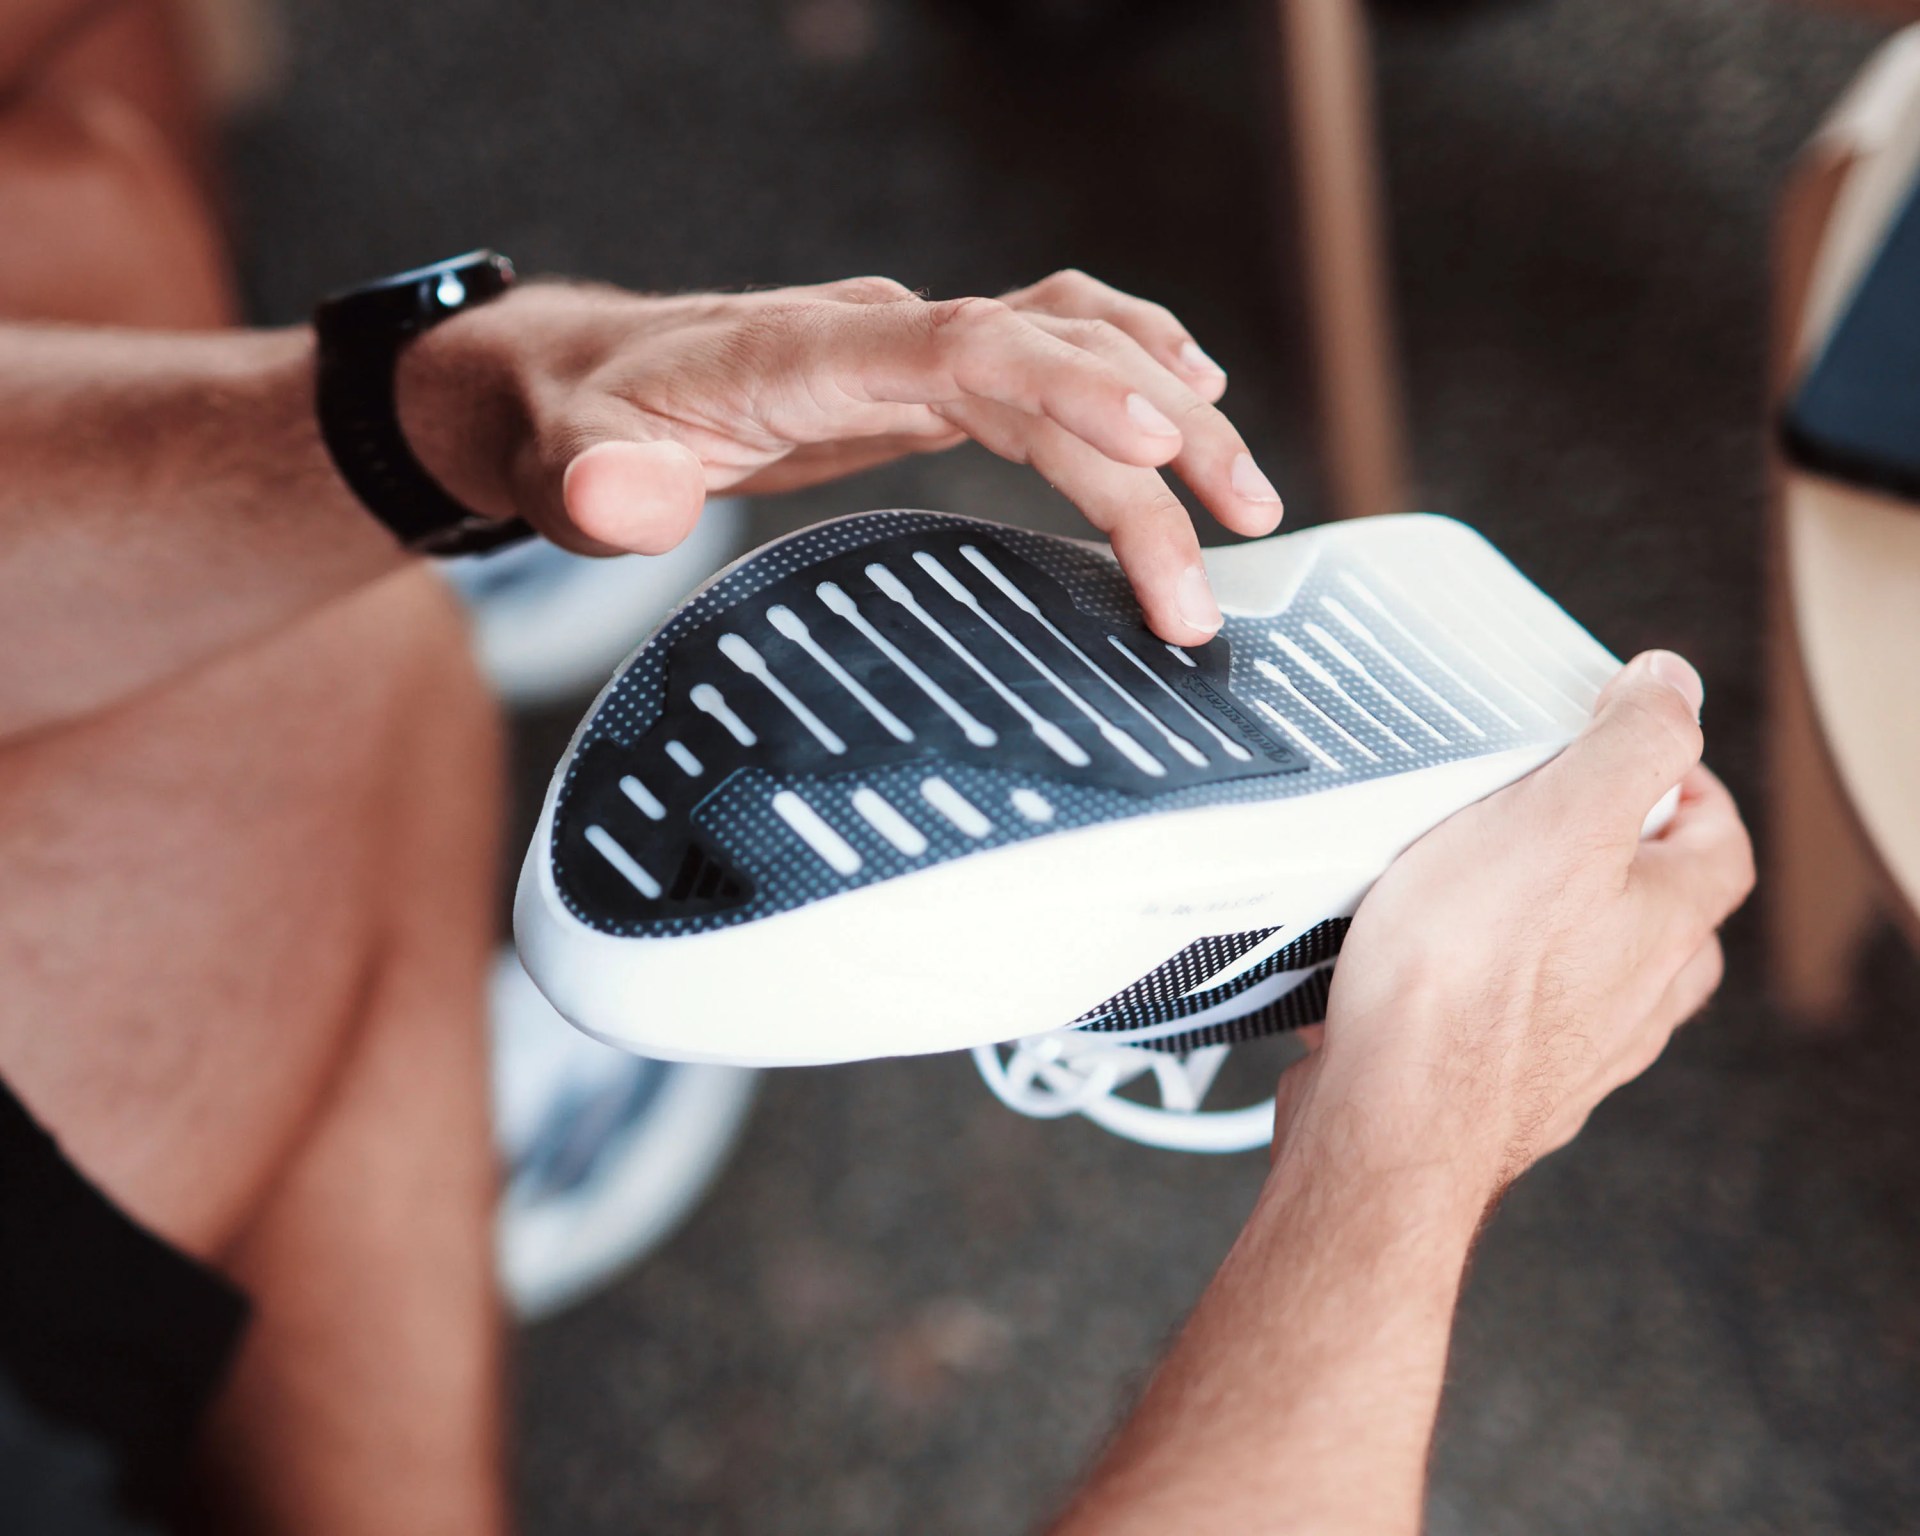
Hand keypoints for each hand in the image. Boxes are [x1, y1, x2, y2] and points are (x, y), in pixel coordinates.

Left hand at [394, 271, 1282, 643]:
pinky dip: (1128, 377)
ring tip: (1248, 506)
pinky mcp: (923, 377)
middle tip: (1210, 573)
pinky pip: (1050, 359)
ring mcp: (911, 348)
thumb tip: (622, 501)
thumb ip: (597, 482)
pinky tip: (1184, 413)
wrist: (577, 381)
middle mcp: (884, 332)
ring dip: (1170, 416)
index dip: (1068, 379)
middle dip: (1152, 452)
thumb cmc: (580, 422)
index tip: (1158, 431)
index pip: (967, 344)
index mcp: (815, 348)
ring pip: (1073, 352)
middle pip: (1053, 355)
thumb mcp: (567, 461)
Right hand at [1271, 650, 1753, 1210]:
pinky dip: (1467, 988)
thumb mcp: (1558, 816)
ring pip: (1583, 979)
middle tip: (1553, 819)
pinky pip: (1495, 1023)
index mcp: (1663, 926)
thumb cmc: (1465, 980)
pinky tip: (1404, 966)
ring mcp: (1565, 1054)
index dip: (1689, 789)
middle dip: (1620, 866)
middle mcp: (1630, 998)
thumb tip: (1675, 685)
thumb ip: (1629, 744)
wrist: (1391, 1120)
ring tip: (1470, 886)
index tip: (1635, 754)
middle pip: (1662, 921)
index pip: (1721, 845)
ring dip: (1546, 933)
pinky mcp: (1490, 1088)